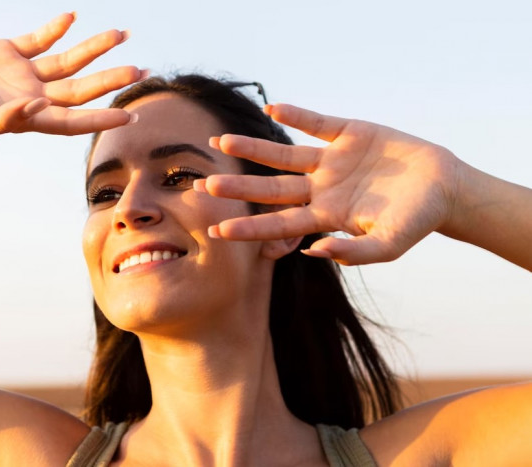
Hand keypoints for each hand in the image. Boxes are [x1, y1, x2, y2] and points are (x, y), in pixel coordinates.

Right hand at [0, 13, 144, 140]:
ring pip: (68, 60)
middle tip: (141, 71)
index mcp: (29, 118)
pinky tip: (72, 18)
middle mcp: (34, 96)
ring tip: (121, 34)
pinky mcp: (9, 51)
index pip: (74, 120)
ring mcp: (24, 73)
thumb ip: (3, 120)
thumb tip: (37, 108)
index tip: (130, 116)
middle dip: (110, 79)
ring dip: (94, 48)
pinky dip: (55, 29)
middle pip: (81, 88)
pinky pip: (39, 39)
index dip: (101, 118)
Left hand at [195, 104, 462, 264]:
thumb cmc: (416, 221)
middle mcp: (320, 188)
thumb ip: (354, 253)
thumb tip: (314, 252)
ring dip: (253, 149)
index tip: (218, 231)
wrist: (443, 187)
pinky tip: (272, 107)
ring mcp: (331, 160)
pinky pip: (316, 122)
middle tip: (205, 187)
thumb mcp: (389, 245)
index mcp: (326, 216)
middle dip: (239, 189)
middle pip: (271, 189)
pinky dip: (297, 114)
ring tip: (221, 142)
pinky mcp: (348, 133)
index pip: (280, 223)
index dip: (250, 228)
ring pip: (283, 154)